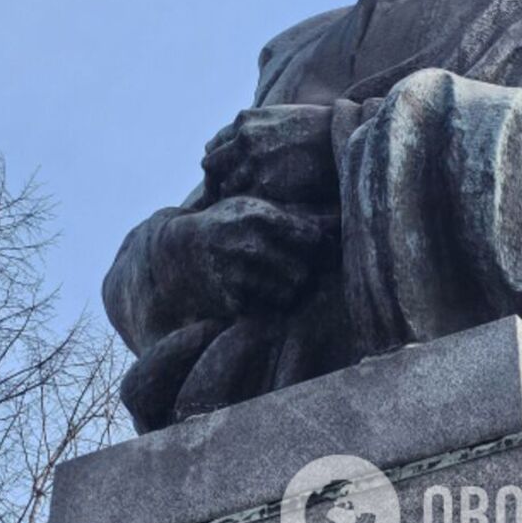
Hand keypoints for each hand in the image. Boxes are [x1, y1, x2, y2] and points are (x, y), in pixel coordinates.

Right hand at [154, 196, 336, 318]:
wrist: (178, 249)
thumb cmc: (229, 225)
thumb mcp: (258, 211)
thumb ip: (300, 217)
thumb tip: (343, 219)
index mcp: (258, 216)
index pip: (311, 239)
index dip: (313, 247)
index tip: (305, 248)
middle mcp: (246, 243)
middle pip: (302, 272)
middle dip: (299, 273)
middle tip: (288, 269)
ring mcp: (234, 271)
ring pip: (286, 294)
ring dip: (283, 292)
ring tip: (269, 280)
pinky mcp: (226, 297)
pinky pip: (264, 310)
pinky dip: (261, 305)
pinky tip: (249, 291)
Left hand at [202, 104, 337, 204]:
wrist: (345, 138)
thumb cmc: (318, 129)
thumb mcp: (280, 117)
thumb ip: (254, 129)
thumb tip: (233, 145)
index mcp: (245, 120)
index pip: (215, 146)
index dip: (219, 164)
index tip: (224, 177)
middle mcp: (243, 138)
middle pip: (211, 165)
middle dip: (216, 181)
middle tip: (224, 198)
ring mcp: (252, 161)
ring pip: (224, 186)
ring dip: (231, 197)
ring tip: (243, 209)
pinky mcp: (265, 183)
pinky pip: (243, 200)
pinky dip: (248, 207)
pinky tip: (259, 211)